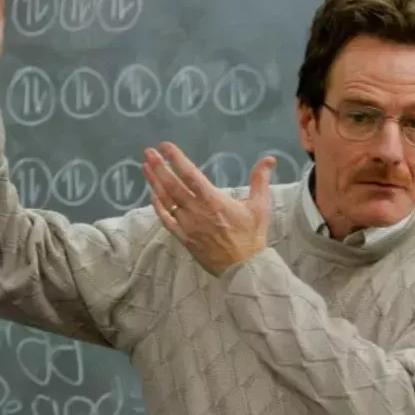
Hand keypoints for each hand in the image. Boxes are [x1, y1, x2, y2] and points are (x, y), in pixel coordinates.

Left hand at [142, 142, 275, 276]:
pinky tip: (152, 196)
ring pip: (166, 200)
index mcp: (212, 199)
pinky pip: (166, 220)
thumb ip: (260, 180)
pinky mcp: (184, 238)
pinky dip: (158, 207)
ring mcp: (187, 224)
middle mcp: (196, 209)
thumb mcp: (260, 206)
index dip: (175, 158)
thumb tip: (269, 159)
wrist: (244, 268)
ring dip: (155, 183)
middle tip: (147, 152)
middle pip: (172, 184)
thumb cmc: (251, 236)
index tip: (164, 146)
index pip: (189, 173)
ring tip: (145, 167)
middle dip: (159, 167)